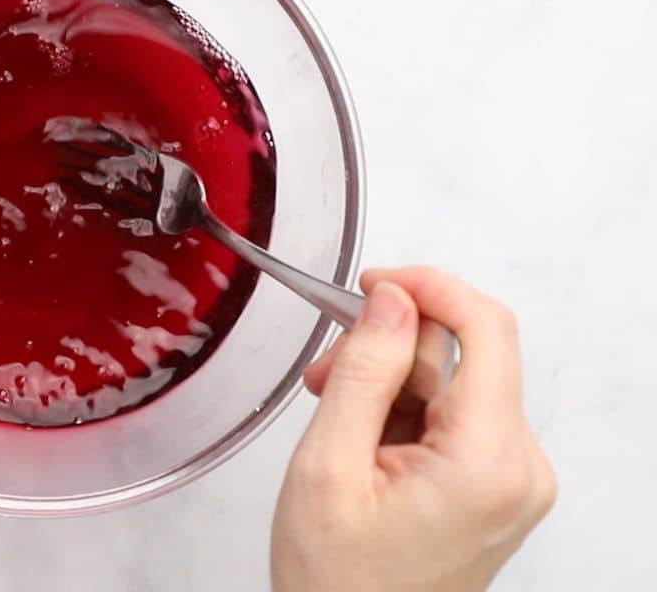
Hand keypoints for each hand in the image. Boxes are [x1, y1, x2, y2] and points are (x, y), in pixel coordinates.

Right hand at [271, 267, 555, 591]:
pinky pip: (454, 418)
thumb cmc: (337, 581)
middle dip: (389, 348)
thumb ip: (366, 369)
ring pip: (454, 385)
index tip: (372, 283)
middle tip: (325, 372)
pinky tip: (360, 438)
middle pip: (465, 356)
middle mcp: (519, 467)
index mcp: (487, 460)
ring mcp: (512, 480)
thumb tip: (391, 297)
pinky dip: (403, 413)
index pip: (487, 328)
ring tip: (333, 415)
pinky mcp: (495, 487)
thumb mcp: (329, 463)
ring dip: (389, 383)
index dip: (428, 287)